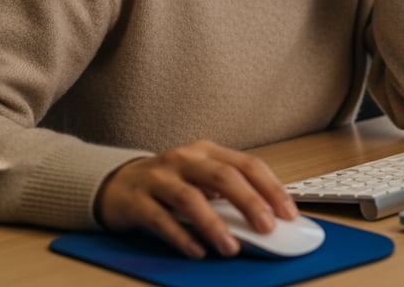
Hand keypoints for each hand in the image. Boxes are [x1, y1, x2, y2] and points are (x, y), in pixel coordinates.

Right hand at [94, 139, 297, 258]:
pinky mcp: (136, 201)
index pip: (247, 164)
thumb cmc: (169, 184)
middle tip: (266, 228)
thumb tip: (265, 220)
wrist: (116, 184)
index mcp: (207, 151)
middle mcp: (184, 159)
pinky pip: (160, 220)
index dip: (270, 188)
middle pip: (222, 176)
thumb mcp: (200, 180)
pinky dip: (181, 237)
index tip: (288, 213)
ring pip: (190, 198)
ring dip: (214, 225)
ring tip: (231, 247)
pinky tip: (197, 251)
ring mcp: (158, 178)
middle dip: (249, 202)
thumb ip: (228, 195)